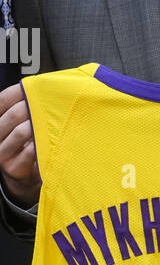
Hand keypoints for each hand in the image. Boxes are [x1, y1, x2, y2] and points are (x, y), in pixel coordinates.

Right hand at [0, 83, 39, 205]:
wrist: (22, 177)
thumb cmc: (25, 146)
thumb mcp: (19, 125)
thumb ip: (24, 108)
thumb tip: (37, 87)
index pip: (1, 102)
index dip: (16, 93)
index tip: (33, 88)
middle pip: (11, 116)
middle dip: (31, 107)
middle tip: (48, 103)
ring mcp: (3, 153)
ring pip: (19, 132)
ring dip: (37, 124)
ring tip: (50, 120)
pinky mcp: (15, 167)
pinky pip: (30, 151)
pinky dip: (41, 142)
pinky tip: (50, 139)